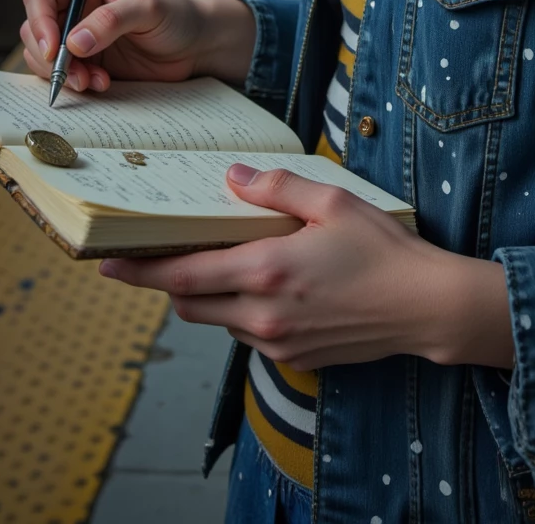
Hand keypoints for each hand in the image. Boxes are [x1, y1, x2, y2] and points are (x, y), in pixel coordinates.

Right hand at [20, 0, 253, 93]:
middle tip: (75, 75)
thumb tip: (74, 43)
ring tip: (94, 82)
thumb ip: (112, 20)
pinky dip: (75, 84)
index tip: (54, 49)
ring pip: (44, 58)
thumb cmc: (178, 16)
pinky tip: (102, 85)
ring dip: (62, 74)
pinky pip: (64, 76)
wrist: (198, 47)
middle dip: (50, 56)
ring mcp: (80, 38)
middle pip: (35, 30)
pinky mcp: (88, 63)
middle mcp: (77, 9)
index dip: (39, 21)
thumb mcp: (149, 8)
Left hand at [99, 164, 514, 369]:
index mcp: (266, 272)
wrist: (425, 307)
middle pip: (190, 304)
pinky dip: (242, 312)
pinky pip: (249, 334)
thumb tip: (234, 177)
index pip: (183, 277)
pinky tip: (267, 286)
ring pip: (219, 321)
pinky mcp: (296, 358)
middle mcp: (263, 314)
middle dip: (170, 283)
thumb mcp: (333, 201)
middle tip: (162, 255)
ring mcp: (278, 342)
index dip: (141, 271)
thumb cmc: (383, 250)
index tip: (108, 263)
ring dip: (210, 296)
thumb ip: (278, 188)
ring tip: (222, 263)